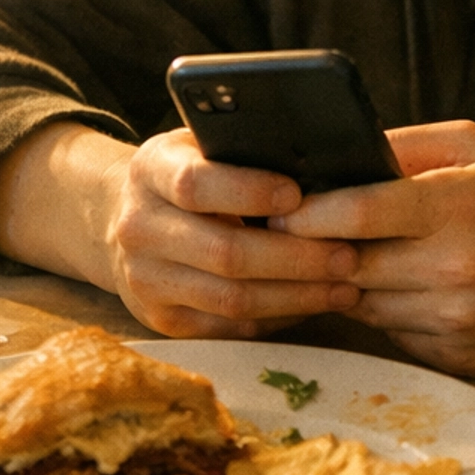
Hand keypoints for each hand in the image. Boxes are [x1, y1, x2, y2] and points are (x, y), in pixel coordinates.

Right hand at [0, 123, 360, 338]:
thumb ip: (243, 150)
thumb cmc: (188, 175)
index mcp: (150, 171)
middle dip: (296, 258)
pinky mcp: (163, 321)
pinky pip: (230, 327)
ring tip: (344, 286)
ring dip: (297, 296)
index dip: (249, 191)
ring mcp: (146, 281)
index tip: (297, 195)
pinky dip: (278, 317)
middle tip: (348, 255)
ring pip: (232, 299)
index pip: (196, 184)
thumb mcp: (200, 147)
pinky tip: (312, 303)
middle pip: (224, 253)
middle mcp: (139, 228)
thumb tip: (320, 163)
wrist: (126, 221)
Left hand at [274, 120, 474, 374]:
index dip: (310, 213)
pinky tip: (401, 289)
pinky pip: (390, 334)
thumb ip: (405, 145)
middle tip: (293, 237)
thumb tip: (333, 154)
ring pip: (364, 304)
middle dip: (318, 252)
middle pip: (351, 264)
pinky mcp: (456, 358)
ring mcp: (457, 319)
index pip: (362, 212)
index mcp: (461, 205)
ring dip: (350, 283)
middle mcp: (458, 266)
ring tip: (354, 258)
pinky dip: (385, 312)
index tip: (279, 211)